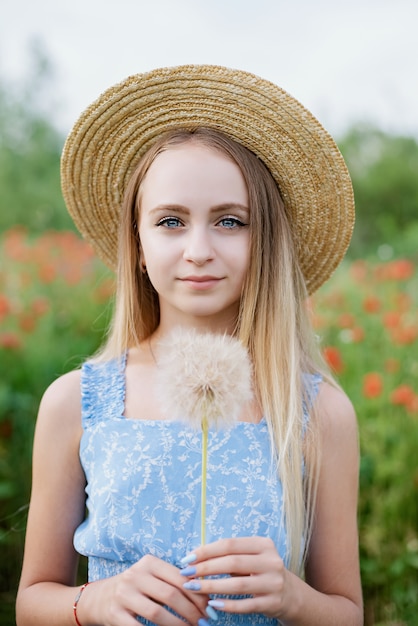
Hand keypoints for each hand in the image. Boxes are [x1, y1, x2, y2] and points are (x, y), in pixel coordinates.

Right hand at [92, 554, 209, 625]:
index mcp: (149, 562)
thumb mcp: (152, 578)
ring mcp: (124, 595)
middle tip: (203, 623)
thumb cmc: (136, 588)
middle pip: (170, 595)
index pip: (179, 577)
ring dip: (178, 625)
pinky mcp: (115, 614)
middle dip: (191, 611)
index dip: (197, 594)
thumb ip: (173, 582)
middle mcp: (135, 575)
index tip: (208, 608)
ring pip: (157, 613)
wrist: (99, 598)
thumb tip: (205, 598)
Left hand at [179, 537, 293, 619]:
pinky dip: (228, 605)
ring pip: (237, 585)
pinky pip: (246, 605)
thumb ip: (230, 555)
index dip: (207, 550)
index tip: (188, 558)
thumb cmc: (261, 571)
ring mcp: (273, 582)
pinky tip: (213, 604)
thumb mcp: (251, 557)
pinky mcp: (273, 602)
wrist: (290, 595)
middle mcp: (271, 561)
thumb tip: (195, 557)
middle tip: (187, 574)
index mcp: (263, 544)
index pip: (230, 544)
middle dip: (206, 568)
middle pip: (232, 562)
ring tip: (193, 588)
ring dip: (212, 586)